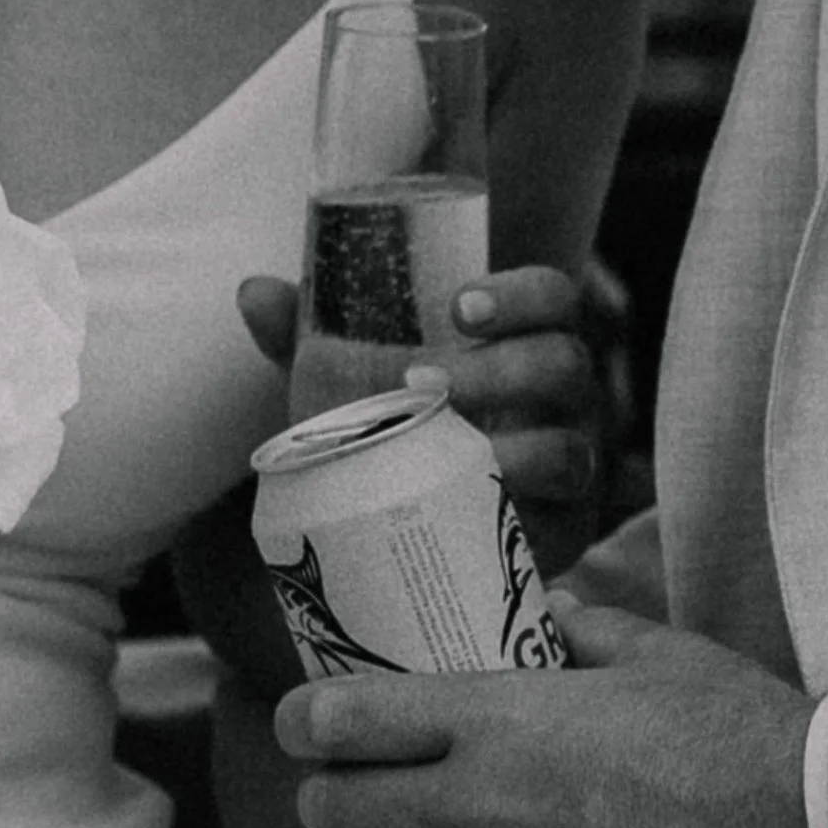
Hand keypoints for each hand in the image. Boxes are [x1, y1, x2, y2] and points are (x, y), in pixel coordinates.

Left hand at [237, 264, 602, 571]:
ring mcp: (574, 461)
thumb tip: (253, 292)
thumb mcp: (350, 386)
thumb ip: (309, 340)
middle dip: (500, 368)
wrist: (414, 535)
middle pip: (566, 363)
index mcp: (525, 343)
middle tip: (418, 382)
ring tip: (442, 449)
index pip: (553, 298)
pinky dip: (520, 507)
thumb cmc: (395, 435)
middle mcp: (563, 397)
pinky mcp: (569, 526)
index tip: (457, 308)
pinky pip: (564, 516)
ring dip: (512, 445)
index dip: (519, 294)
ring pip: (571, 445)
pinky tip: (469, 505)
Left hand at [273, 597, 827, 827]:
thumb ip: (587, 634)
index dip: (307, 723)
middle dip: (334, 805)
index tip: (309, 727)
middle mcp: (479, 811)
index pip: (342, 720)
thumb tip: (549, 614)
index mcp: (497, 720)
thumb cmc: (747, 743)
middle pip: (334, 815)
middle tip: (359, 802)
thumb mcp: (664, 658)